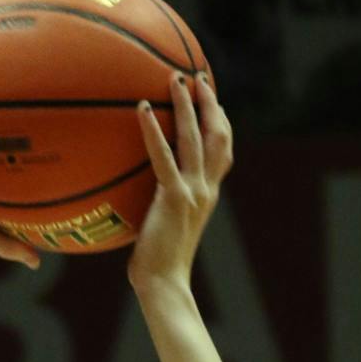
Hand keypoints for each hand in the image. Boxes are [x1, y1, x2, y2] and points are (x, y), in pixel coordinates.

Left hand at [127, 73, 232, 292]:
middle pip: (218, 135)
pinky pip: (163, 157)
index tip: (211, 97)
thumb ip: (160, 206)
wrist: (164, 285)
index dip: (219, 121)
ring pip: (196, 138)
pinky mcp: (175, 198)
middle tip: (198, 75)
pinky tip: (142, 110)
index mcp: (207, 194)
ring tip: (176, 78)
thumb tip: (139, 194)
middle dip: (210, 102)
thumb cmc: (156, 264)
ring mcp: (194, 192)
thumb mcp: (163, 227)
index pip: (221, 150)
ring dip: (188, 104)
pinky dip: (153, 131)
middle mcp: (207, 188)